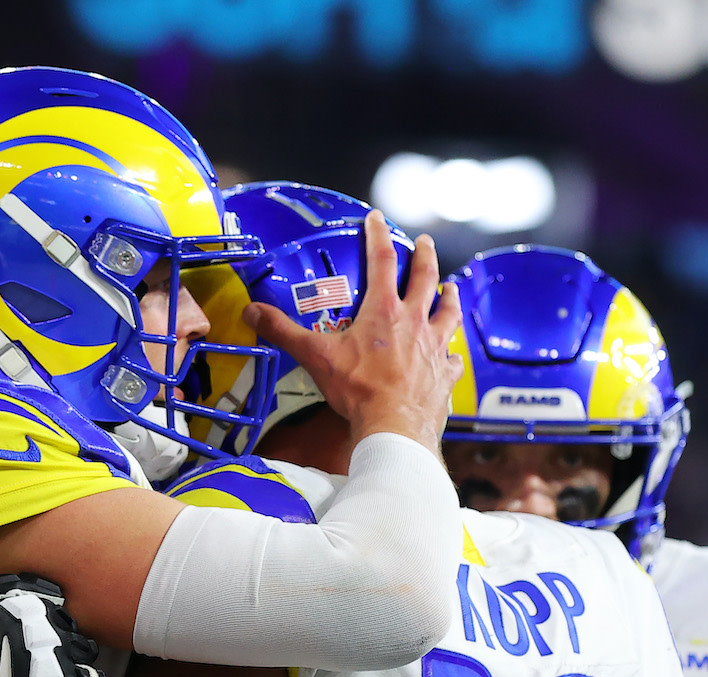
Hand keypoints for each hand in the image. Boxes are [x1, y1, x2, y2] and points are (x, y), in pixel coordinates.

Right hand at [241, 210, 461, 454]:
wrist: (394, 426)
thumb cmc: (358, 390)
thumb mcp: (315, 357)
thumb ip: (284, 332)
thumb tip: (253, 312)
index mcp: (383, 311)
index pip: (382, 260)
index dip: (378, 235)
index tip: (377, 218)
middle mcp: (414, 322)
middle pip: (425, 278)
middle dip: (424, 256)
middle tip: (424, 242)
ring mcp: (434, 347)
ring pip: (448, 313)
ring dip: (450, 298)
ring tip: (451, 288)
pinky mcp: (445, 373)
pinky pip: (453, 358)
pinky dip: (453, 353)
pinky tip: (454, 353)